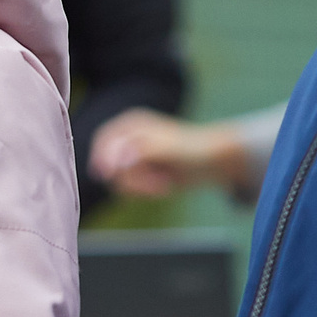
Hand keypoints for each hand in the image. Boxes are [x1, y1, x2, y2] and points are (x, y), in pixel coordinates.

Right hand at [88, 110, 248, 198]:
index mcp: (130, 124)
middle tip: (156, 182)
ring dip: (141, 187)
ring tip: (164, 183)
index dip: (104, 159)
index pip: (106, 142)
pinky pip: (128, 190)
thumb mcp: (168, 148)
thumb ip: (142, 152)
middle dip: (131, 178)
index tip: (110, 176)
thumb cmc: (193, 149)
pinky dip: (145, 191)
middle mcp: (127, 140)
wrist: (211, 164)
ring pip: (118, 180)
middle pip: (109, 165)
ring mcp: (131, 158)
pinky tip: (163, 185)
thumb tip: (119, 163)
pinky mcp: (137, 174)